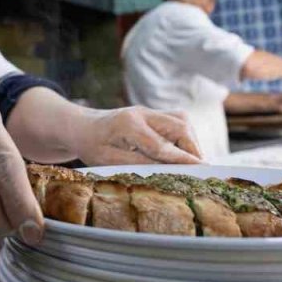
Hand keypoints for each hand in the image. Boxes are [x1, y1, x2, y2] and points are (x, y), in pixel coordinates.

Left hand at [68, 106, 202, 165]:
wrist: (81, 126)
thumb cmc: (91, 145)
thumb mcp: (108, 160)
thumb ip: (138, 163)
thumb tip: (168, 170)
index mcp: (129, 124)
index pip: (162, 144)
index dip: (183, 158)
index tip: (200, 169)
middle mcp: (142, 113)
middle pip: (179, 125)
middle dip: (193, 148)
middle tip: (201, 170)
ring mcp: (148, 111)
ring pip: (182, 121)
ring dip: (191, 141)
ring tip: (192, 164)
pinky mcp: (152, 114)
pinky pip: (177, 122)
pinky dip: (185, 138)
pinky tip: (183, 153)